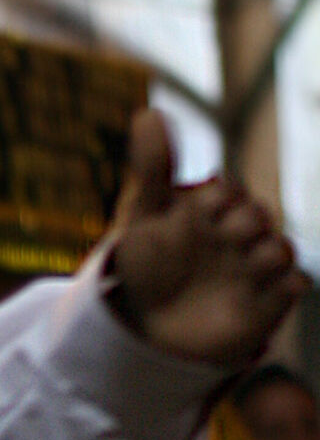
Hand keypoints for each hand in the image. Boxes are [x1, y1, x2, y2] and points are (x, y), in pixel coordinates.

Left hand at [108, 109, 301, 368]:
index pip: (227, 190)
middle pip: (257, 217)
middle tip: (222, 239)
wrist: (149, 326)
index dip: (216, 199)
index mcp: (213, 211)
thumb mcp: (145, 217)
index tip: (194, 214)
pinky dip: (285, 287)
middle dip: (242, 225)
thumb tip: (148, 113)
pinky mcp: (268, 303)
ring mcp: (255, 269)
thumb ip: (153, 169)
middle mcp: (240, 236)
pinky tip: (258, 291)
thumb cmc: (150, 265)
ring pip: (280, 251)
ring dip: (265, 254)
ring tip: (243, 263)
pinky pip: (294, 287)